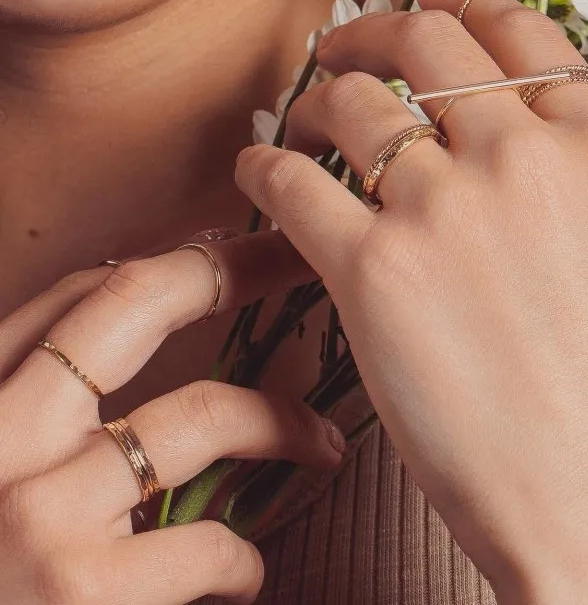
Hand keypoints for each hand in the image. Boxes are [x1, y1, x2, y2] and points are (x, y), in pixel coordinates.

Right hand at [0, 231, 346, 604]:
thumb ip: (38, 404)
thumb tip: (133, 308)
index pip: (76, 295)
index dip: (166, 259)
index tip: (232, 248)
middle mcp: (2, 438)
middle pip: (134, 304)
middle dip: (234, 268)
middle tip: (300, 259)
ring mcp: (40, 511)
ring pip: (197, 416)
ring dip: (281, 423)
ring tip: (325, 444)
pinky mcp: (81, 591)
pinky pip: (204, 541)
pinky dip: (243, 559)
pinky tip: (245, 578)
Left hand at [235, 0, 587, 604]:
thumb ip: (560, 155)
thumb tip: (479, 102)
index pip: (515, 26)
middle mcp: (521, 156)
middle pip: (425, 37)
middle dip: (371, 26)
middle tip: (343, 42)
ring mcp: (445, 208)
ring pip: (352, 99)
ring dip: (314, 97)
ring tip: (303, 117)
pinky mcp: (374, 270)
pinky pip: (293, 181)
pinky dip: (264, 165)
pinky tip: (259, 169)